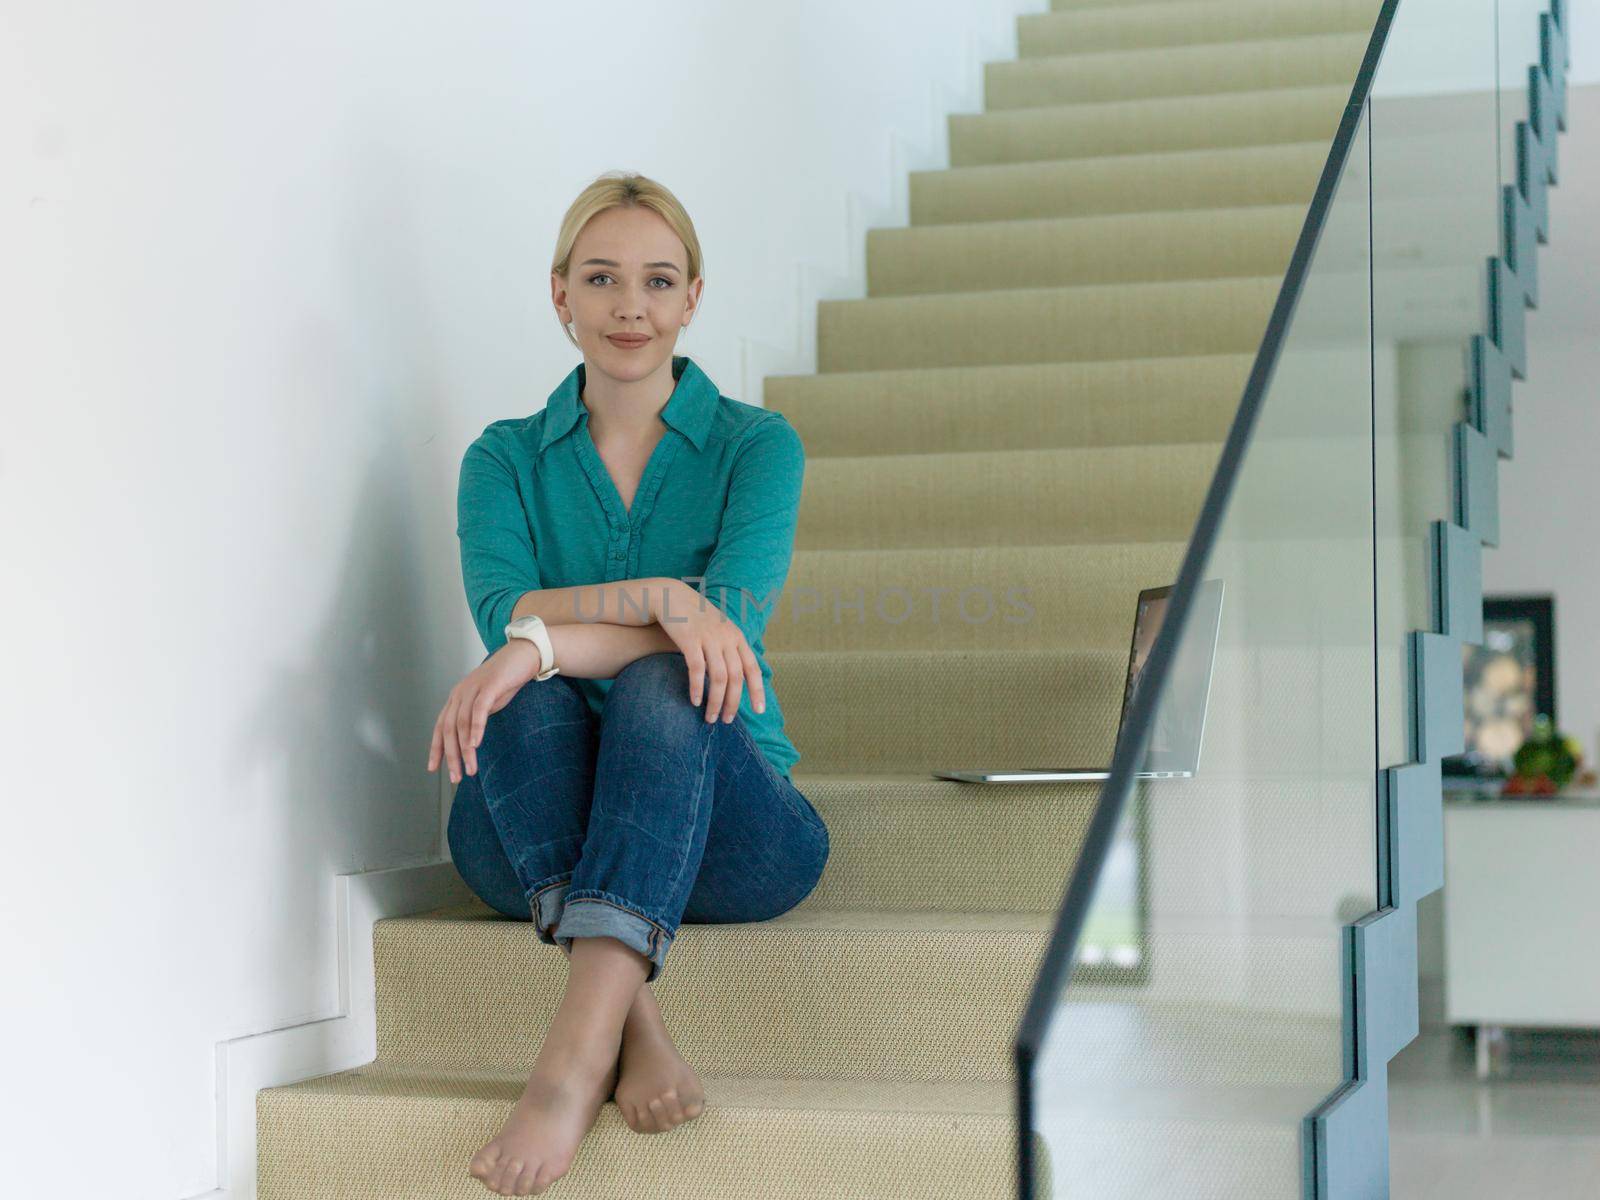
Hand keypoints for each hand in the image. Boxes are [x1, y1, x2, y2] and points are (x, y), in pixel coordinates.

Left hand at [426, 640, 542, 782]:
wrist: (523, 655)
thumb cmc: (507, 680)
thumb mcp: (487, 702)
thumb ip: (476, 717)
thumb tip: (470, 740)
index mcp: (457, 698)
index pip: (441, 726)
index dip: (436, 748)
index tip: (434, 768)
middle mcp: (460, 693)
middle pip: (448, 729)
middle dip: (451, 756)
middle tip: (456, 777)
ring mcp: (474, 688)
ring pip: (462, 724)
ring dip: (466, 750)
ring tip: (471, 769)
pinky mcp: (490, 685)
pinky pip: (479, 710)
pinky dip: (476, 728)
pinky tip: (476, 744)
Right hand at [654, 581, 765, 723]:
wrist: (671, 596)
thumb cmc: (694, 618)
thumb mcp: (718, 629)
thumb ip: (729, 647)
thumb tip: (737, 674)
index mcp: (736, 636)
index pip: (752, 668)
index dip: (757, 690)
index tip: (759, 710)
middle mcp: (726, 637)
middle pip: (736, 677)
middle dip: (733, 702)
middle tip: (727, 721)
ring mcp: (709, 638)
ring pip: (719, 677)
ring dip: (716, 701)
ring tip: (710, 718)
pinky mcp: (690, 640)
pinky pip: (697, 670)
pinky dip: (698, 688)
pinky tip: (695, 701)